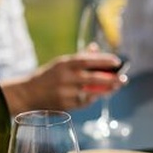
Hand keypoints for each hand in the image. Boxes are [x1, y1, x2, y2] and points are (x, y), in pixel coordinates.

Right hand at [4, 52, 125, 112]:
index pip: (88, 60)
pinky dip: (92, 99)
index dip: (104, 61)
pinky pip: (84, 102)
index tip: (117, 61)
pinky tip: (98, 95)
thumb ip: (79, 57)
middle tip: (123, 78)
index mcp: (65, 64)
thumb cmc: (48, 76)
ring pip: (91, 93)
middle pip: (93, 78)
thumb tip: (96, 48)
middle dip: (111, 79)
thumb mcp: (61, 63)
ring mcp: (65, 92)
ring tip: (116, 87)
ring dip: (106, 90)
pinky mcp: (65, 105)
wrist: (28, 94)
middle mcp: (65, 78)